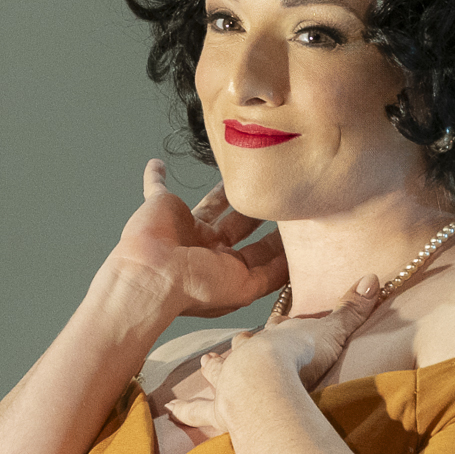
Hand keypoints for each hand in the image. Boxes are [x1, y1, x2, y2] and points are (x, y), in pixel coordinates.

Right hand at [107, 160, 287, 319]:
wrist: (153, 276)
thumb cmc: (194, 288)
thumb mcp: (246, 288)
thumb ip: (272, 275)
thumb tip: (296, 265)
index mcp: (225, 269)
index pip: (259, 253)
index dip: (279, 242)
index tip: (301, 225)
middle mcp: (206, 249)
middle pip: (240, 226)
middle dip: (259, 213)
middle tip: (280, 195)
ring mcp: (185, 227)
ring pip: (211, 204)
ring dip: (224, 193)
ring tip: (244, 175)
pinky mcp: (162, 206)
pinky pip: (156, 187)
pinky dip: (155, 177)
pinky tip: (158, 165)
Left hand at [163, 274, 382, 435]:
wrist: (267, 380)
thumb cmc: (300, 355)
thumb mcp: (332, 330)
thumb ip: (352, 308)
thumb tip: (373, 276)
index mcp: (272, 338)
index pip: (273, 330)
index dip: (273, 328)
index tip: (270, 324)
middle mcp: (245, 356)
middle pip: (239, 348)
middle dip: (235, 348)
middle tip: (225, 347)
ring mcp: (230, 382)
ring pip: (215, 374)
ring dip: (210, 371)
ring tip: (200, 368)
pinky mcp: (220, 409)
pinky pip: (199, 412)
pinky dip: (186, 413)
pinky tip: (171, 413)